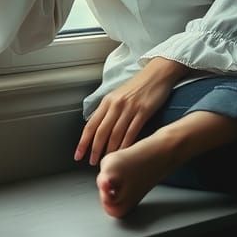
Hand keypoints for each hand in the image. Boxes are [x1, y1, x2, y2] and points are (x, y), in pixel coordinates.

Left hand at [74, 58, 189, 165]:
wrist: (157, 74)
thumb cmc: (138, 86)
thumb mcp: (118, 95)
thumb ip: (108, 110)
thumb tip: (98, 128)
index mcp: (107, 101)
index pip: (90, 125)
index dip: (83, 142)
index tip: (78, 154)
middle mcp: (116, 104)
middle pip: (101, 132)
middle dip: (95, 150)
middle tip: (92, 163)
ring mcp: (129, 108)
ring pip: (116, 134)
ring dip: (110, 150)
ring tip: (108, 161)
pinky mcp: (143, 111)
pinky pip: (132, 132)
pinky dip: (126, 145)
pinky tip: (124, 154)